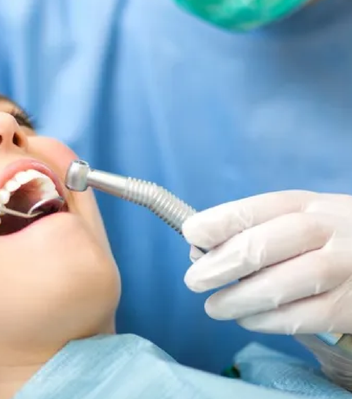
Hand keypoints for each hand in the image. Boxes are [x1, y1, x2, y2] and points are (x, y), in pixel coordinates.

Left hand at [182, 190, 351, 334]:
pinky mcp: (349, 306)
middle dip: (220, 266)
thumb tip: (198, 251)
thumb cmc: (330, 240)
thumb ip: (255, 230)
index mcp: (305, 204)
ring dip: (238, 300)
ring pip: (280, 285)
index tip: (190, 234)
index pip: (254, 209)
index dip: (217, 222)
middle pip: (263, 246)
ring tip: (215, 307)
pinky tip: (248, 320)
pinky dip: (266, 322)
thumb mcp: (300, 220)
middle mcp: (327, 230)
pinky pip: (301, 317)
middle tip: (194, 281)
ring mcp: (343, 268)